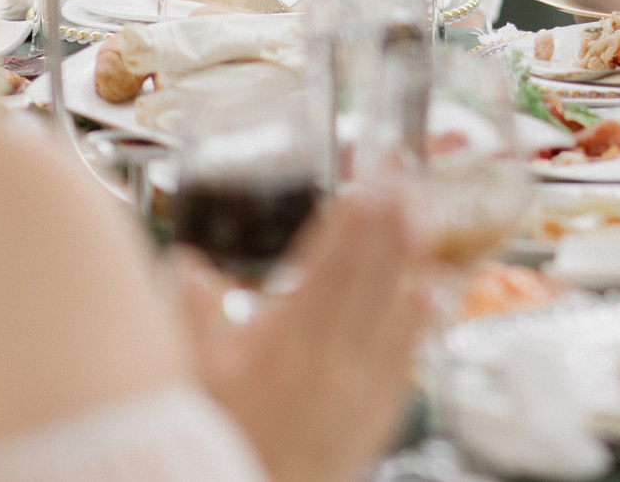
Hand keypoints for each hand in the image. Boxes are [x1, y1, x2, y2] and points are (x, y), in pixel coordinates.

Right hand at [178, 192, 430, 481]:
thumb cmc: (221, 444)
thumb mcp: (190, 381)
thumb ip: (190, 318)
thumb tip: (186, 266)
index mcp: (284, 343)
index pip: (328, 264)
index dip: (352, 219)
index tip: (370, 182)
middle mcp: (330, 359)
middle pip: (368, 274)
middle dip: (389, 219)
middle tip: (405, 174)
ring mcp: (360, 385)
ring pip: (394, 307)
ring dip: (411, 256)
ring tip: (426, 212)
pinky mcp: (378, 411)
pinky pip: (407, 355)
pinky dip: (421, 318)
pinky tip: (433, 289)